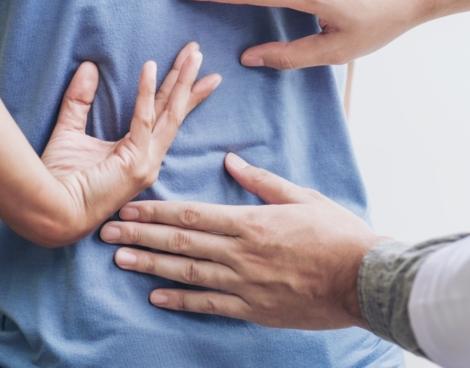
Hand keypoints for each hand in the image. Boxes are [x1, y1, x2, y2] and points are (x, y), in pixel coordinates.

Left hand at [39, 42, 220, 244]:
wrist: (49, 213)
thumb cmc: (56, 181)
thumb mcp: (70, 132)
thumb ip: (79, 101)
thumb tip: (88, 67)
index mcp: (138, 155)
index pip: (164, 116)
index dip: (178, 91)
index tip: (191, 68)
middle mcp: (149, 159)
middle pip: (175, 111)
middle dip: (188, 80)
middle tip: (199, 52)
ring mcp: (146, 162)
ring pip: (170, 113)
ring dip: (181, 81)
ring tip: (193, 55)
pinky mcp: (135, 162)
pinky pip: (144, 119)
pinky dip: (146, 92)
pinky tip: (150, 67)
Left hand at [99, 153, 391, 329]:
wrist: (363, 278)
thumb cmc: (337, 233)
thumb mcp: (303, 197)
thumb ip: (263, 181)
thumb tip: (232, 160)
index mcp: (251, 222)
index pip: (192, 215)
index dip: (156, 212)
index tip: (129, 208)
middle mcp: (241, 253)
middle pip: (181, 243)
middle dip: (141, 236)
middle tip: (107, 232)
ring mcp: (245, 284)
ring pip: (188, 274)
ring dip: (151, 266)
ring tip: (120, 260)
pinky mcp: (255, 309)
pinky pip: (210, 305)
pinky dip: (181, 301)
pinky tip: (156, 297)